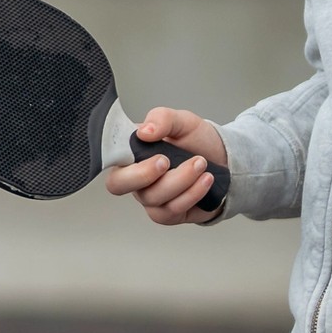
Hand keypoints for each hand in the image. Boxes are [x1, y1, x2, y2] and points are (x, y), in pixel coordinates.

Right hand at [100, 107, 228, 224]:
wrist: (223, 162)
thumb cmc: (197, 142)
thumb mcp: (182, 121)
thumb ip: (162, 118)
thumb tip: (144, 131)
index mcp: (131, 153)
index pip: (107, 156)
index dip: (113, 155)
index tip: (140, 143)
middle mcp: (135, 177)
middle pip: (118, 184)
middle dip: (143, 174)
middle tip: (165, 160)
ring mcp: (149, 197)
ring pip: (153, 197)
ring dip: (181, 179)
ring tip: (200, 163)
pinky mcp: (167, 213)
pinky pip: (172, 209)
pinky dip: (192, 193)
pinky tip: (205, 180)